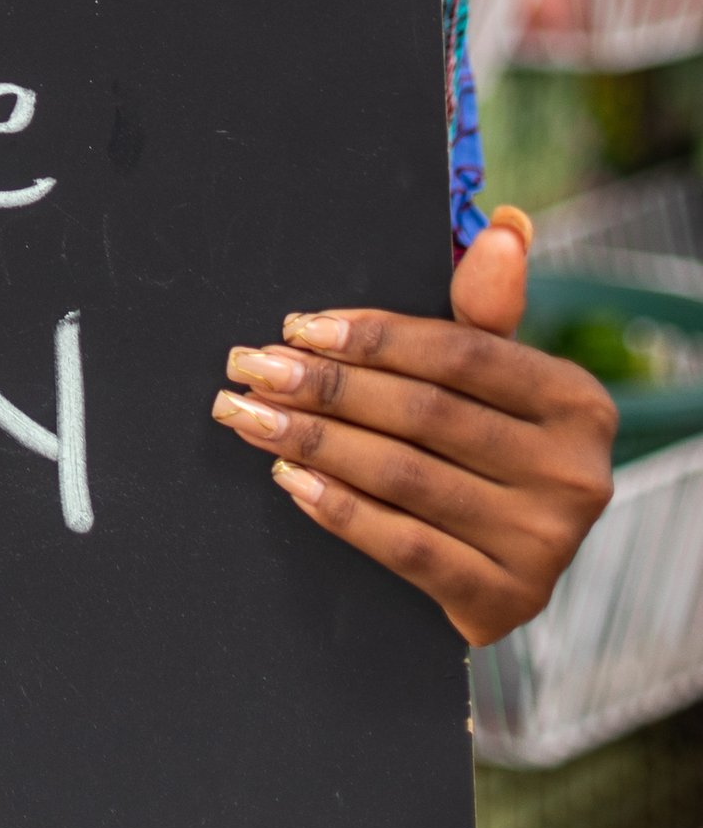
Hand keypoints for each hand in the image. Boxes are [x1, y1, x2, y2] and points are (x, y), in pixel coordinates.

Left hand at [211, 207, 614, 645]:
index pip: (460, 353)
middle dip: (325, 386)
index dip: (373, 337)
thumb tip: (505, 225)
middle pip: (424, 414)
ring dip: (314, 442)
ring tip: (249, 415)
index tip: (297, 327)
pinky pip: (404, 546)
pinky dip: (340, 510)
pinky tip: (289, 481)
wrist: (505, 569)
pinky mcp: (505, 601)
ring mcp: (545, 544)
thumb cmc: (486, 448)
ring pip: (405, 477)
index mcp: (577, 402)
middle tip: (250, 367)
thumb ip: (485, 311)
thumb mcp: (495, 380)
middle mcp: (573, 473)